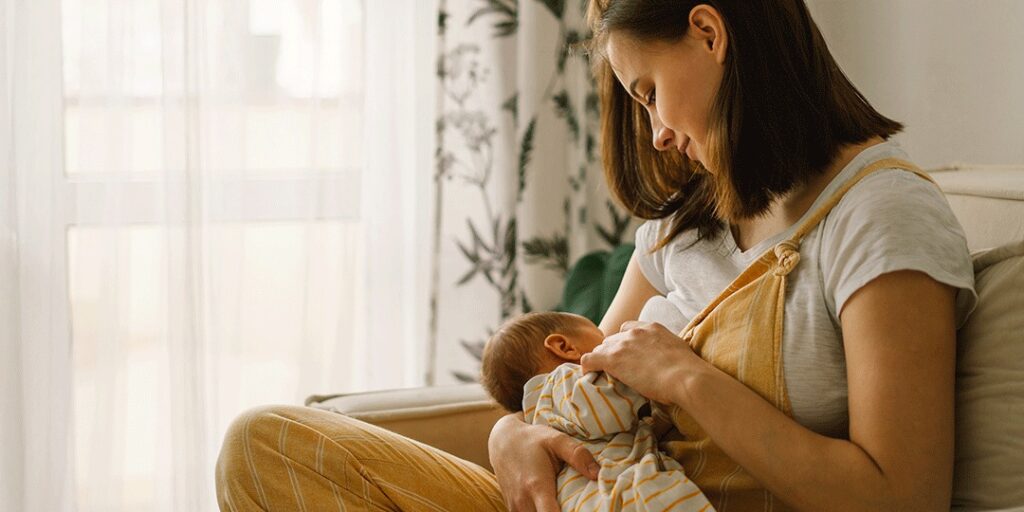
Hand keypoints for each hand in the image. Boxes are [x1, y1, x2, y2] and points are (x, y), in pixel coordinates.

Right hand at [488, 413, 599, 511]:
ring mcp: (515, 507)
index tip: (576, 511)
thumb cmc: (532, 439)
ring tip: (565, 506)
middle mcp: (523, 501)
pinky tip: (553, 506)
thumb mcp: (556, 440)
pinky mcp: (512, 510)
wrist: (502, 441)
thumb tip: (598, 475)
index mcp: (537, 486)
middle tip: (576, 507)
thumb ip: (578, 455)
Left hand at [580, 320, 700, 403]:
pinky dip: (587, 367)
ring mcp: (622, 344)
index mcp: (652, 327)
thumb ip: (666, 351)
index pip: (628, 329)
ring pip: (601, 349)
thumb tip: (666, 363)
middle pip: (613, 340)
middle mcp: (635, 332)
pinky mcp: (612, 359)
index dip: (625, 343)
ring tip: (604, 375)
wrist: (686, 377)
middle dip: (613, 352)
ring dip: (602, 360)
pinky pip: (589, 359)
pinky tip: (589, 375)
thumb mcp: (678, 352)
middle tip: (617, 370)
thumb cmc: (689, 372)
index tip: (627, 356)